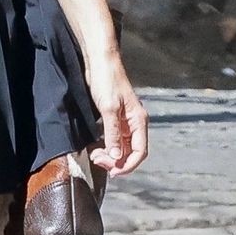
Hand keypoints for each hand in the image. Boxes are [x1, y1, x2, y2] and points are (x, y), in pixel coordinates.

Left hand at [86, 52, 147, 177]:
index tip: (113, 172)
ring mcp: (125, 122)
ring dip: (110, 156)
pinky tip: (97, 148)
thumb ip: (113, 134)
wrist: (100, 63)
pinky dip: (107, 147)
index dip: (128, 166)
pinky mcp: (115, 119)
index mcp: (139, 121)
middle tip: (97, 160)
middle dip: (116, 161)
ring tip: (95, 154)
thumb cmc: (107, 80)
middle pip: (131, 153)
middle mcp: (134, 124)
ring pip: (122, 148)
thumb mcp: (109, 109)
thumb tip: (116, 156)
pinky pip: (114, 140)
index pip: (140, 152)